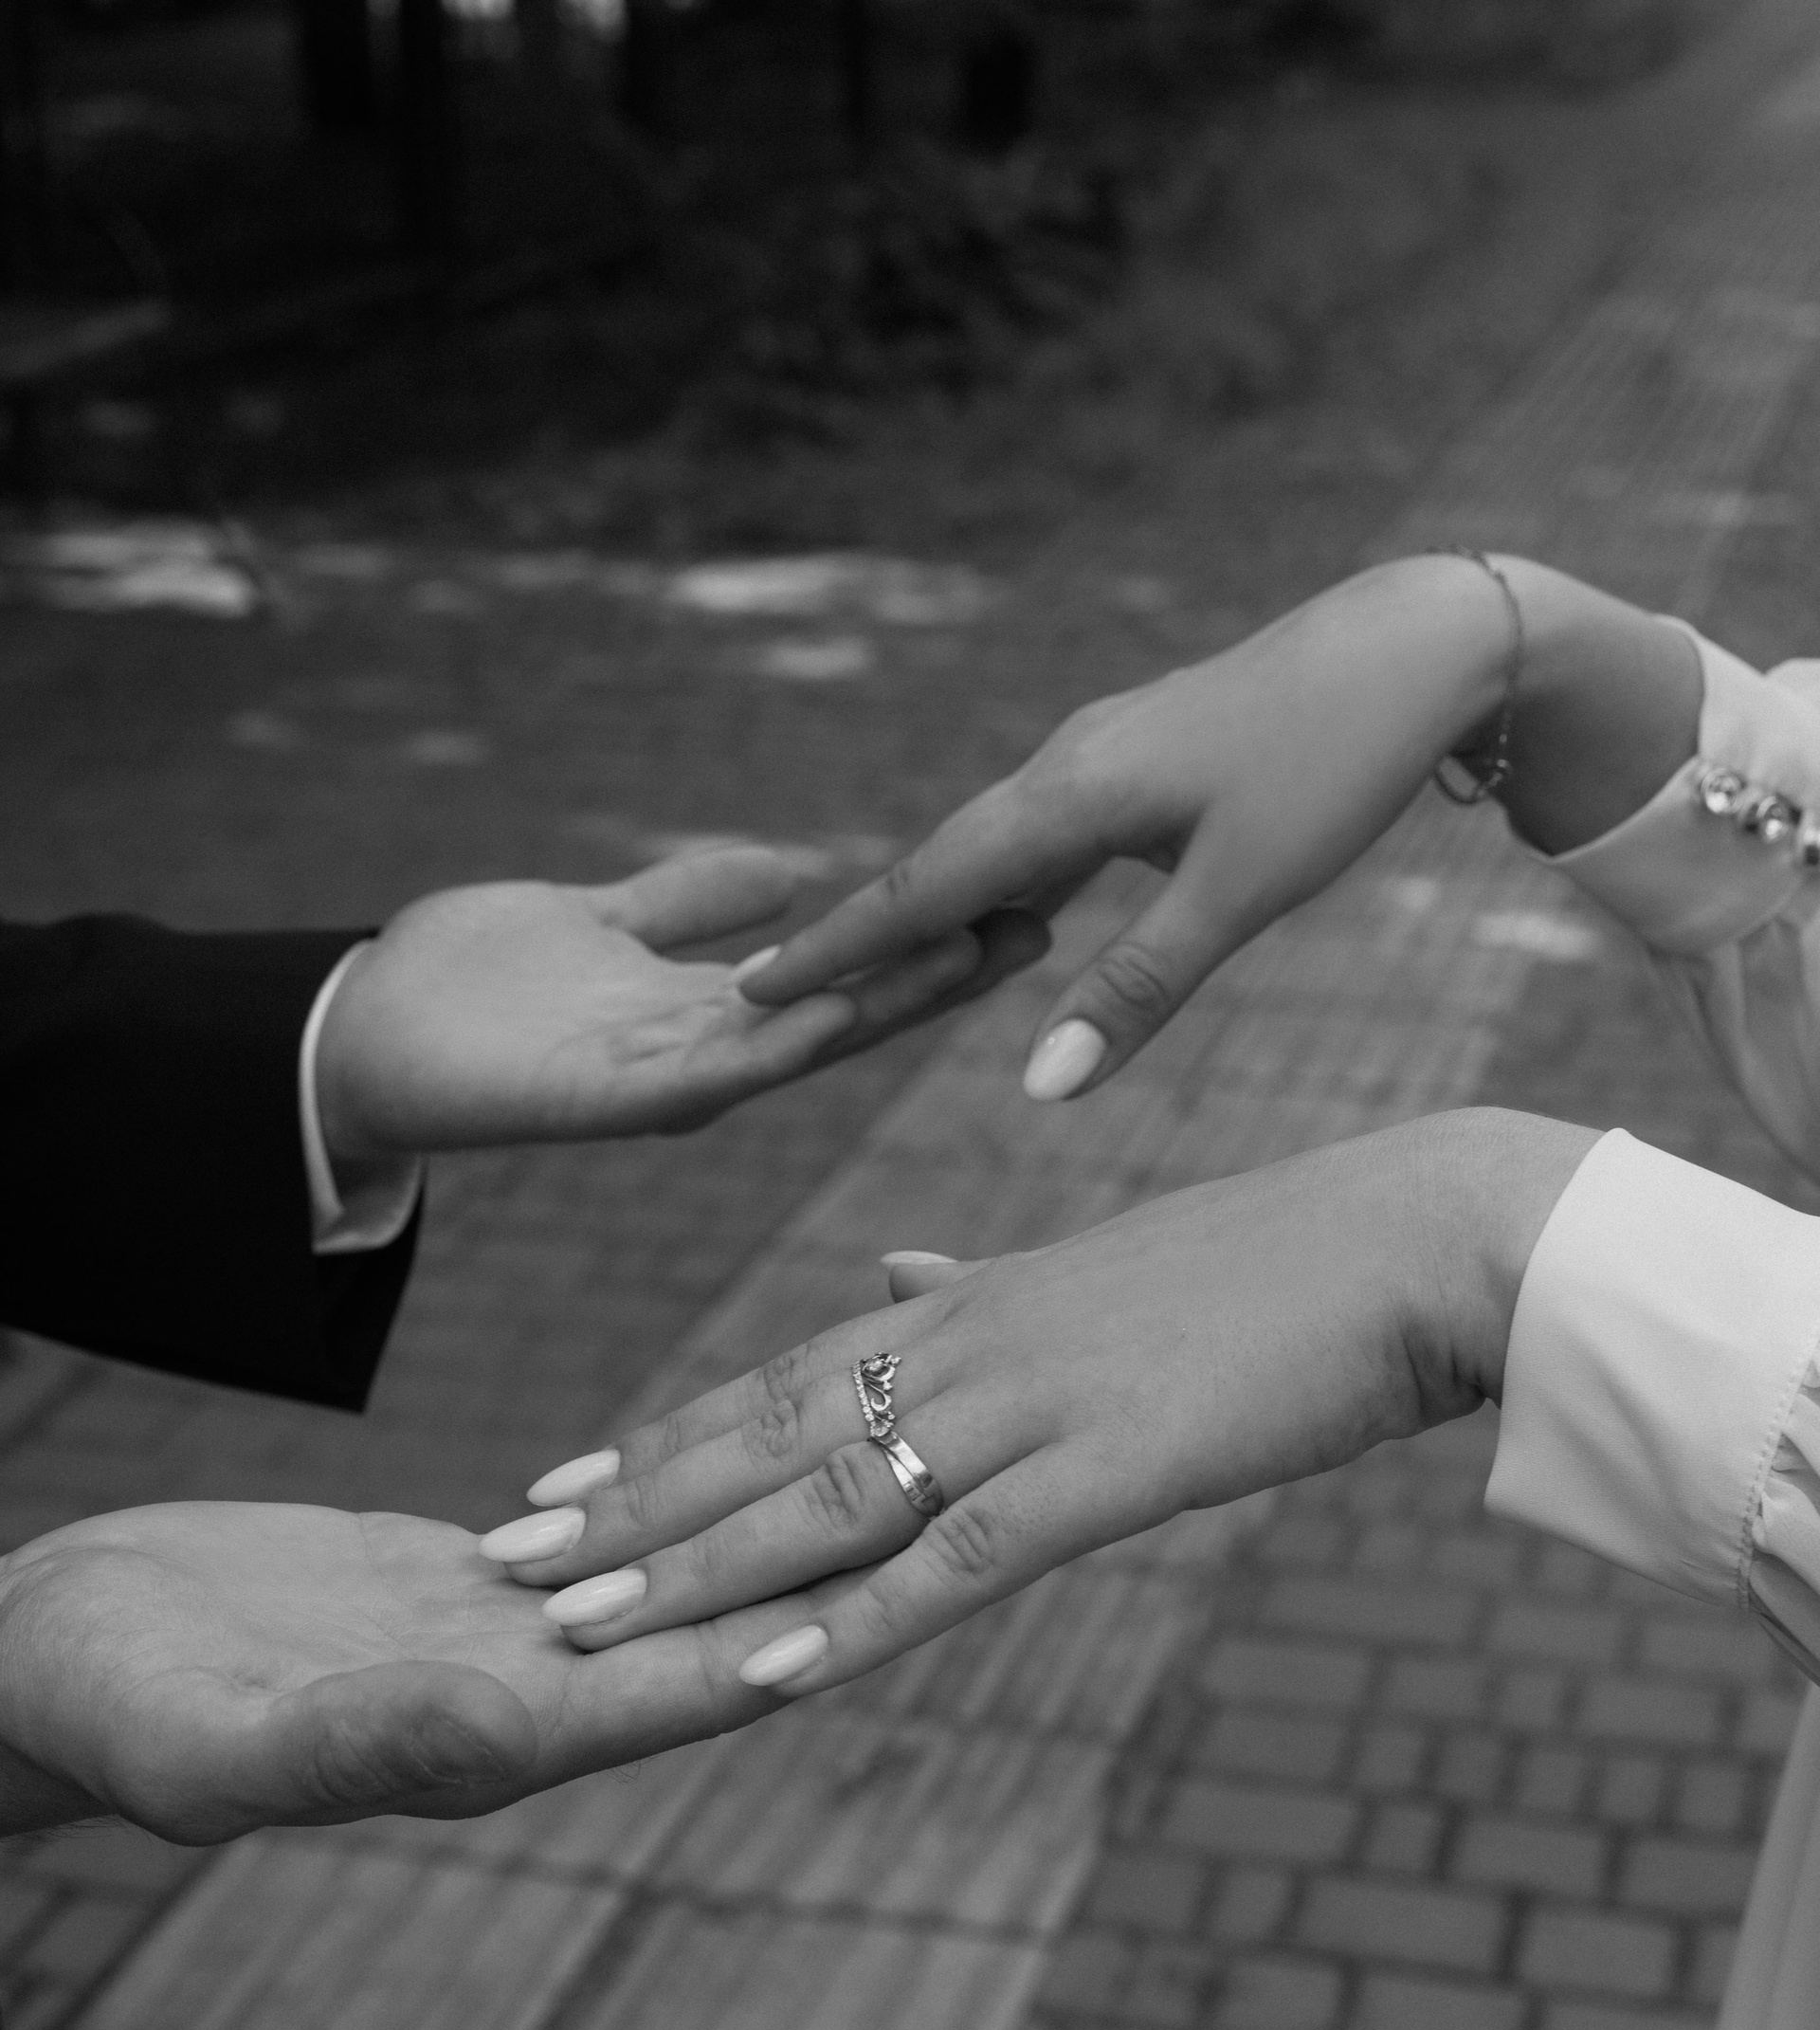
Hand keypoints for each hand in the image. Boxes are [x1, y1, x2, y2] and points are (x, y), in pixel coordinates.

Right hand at [0, 1500, 824, 1840]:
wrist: (48, 1663)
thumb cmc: (113, 1716)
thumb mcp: (225, 1741)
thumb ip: (361, 1739)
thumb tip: (501, 1727)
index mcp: (490, 1740)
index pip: (677, 1690)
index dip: (789, 1637)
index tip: (905, 1584)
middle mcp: (520, 1696)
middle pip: (701, 1630)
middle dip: (814, 1574)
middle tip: (939, 1497)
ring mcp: (494, 1639)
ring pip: (664, 1580)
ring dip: (759, 1532)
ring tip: (868, 1467)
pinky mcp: (454, 1580)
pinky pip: (597, 1540)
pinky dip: (667, 1502)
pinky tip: (732, 1465)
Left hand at [314, 845, 1046, 1163]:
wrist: (359, 1031)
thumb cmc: (471, 983)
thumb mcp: (604, 918)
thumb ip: (694, 900)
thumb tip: (792, 870)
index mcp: (707, 1020)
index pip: (839, 978)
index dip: (925, 944)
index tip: (1014, 898)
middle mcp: (702, 1062)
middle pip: (844, 1015)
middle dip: (939, 975)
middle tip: (1041, 925)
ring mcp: (661, 1087)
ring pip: (798, 1046)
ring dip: (888, 1006)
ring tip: (974, 955)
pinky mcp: (607, 1099)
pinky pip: (710, 1069)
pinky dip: (779, 1041)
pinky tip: (842, 1007)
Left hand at [494, 1109, 1597, 1699]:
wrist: (1415, 1242)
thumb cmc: (1277, 1264)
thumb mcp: (1099, 1266)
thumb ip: (979, 1282)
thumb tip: (894, 1268)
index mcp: (971, 1301)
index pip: (780, 1372)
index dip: (661, 1437)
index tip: (557, 1488)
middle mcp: (970, 1343)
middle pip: (764, 1431)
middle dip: (631, 1508)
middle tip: (507, 1564)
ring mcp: (1033, 1404)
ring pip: (828, 1495)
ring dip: (698, 1566)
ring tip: (582, 1623)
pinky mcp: (1110, 1470)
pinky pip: (958, 1559)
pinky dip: (857, 1620)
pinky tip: (770, 1673)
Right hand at [739, 558, 1699, 1099]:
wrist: (1416, 642)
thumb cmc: (1337, 766)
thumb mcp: (1241, 894)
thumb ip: (1136, 993)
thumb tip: (1038, 1092)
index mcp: (1071, 797)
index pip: (923, 889)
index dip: (840, 949)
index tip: (754, 991)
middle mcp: (1063, 764)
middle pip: (935, 863)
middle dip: (855, 934)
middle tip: (770, 991)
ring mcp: (1096, 750)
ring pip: (983, 842)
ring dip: (919, 906)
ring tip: (857, 965)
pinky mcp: (1135, 753)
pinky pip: (1032, 827)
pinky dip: (989, 877)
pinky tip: (994, 910)